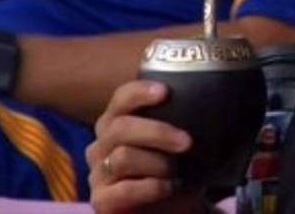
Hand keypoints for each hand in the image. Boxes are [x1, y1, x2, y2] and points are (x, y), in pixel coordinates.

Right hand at [87, 80, 202, 213]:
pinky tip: (168, 187)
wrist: (172, 210)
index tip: (165, 92)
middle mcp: (101, 145)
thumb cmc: (173, 172)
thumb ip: (177, 123)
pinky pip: (124, 189)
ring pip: (123, 157)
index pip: (120, 99)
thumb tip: (197, 102)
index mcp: (116, 123)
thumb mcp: (176, 145)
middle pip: (120, 127)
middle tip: (186, 142)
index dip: (139, 92)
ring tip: (177, 172)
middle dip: (157, 132)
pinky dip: (152, 187)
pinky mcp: (101, 201)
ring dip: (157, 163)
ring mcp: (97, 174)